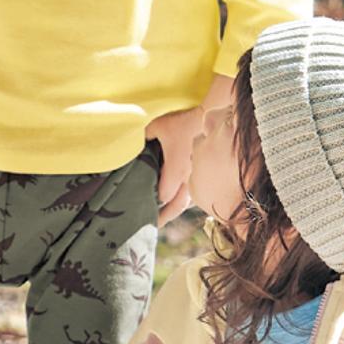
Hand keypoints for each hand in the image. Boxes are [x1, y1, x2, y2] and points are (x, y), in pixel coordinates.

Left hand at [145, 106, 203, 226]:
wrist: (214, 118)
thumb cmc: (185, 121)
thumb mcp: (157, 125)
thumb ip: (142, 136)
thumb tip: (129, 141)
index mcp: (175, 171)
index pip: (164, 196)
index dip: (153, 204)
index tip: (142, 207)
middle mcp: (189, 180)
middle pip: (176, 207)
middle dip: (164, 217)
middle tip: (152, 225)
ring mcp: (198, 179)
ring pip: (186, 202)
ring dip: (174, 210)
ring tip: (164, 217)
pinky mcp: (204, 175)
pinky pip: (194, 194)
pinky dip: (184, 200)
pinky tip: (178, 202)